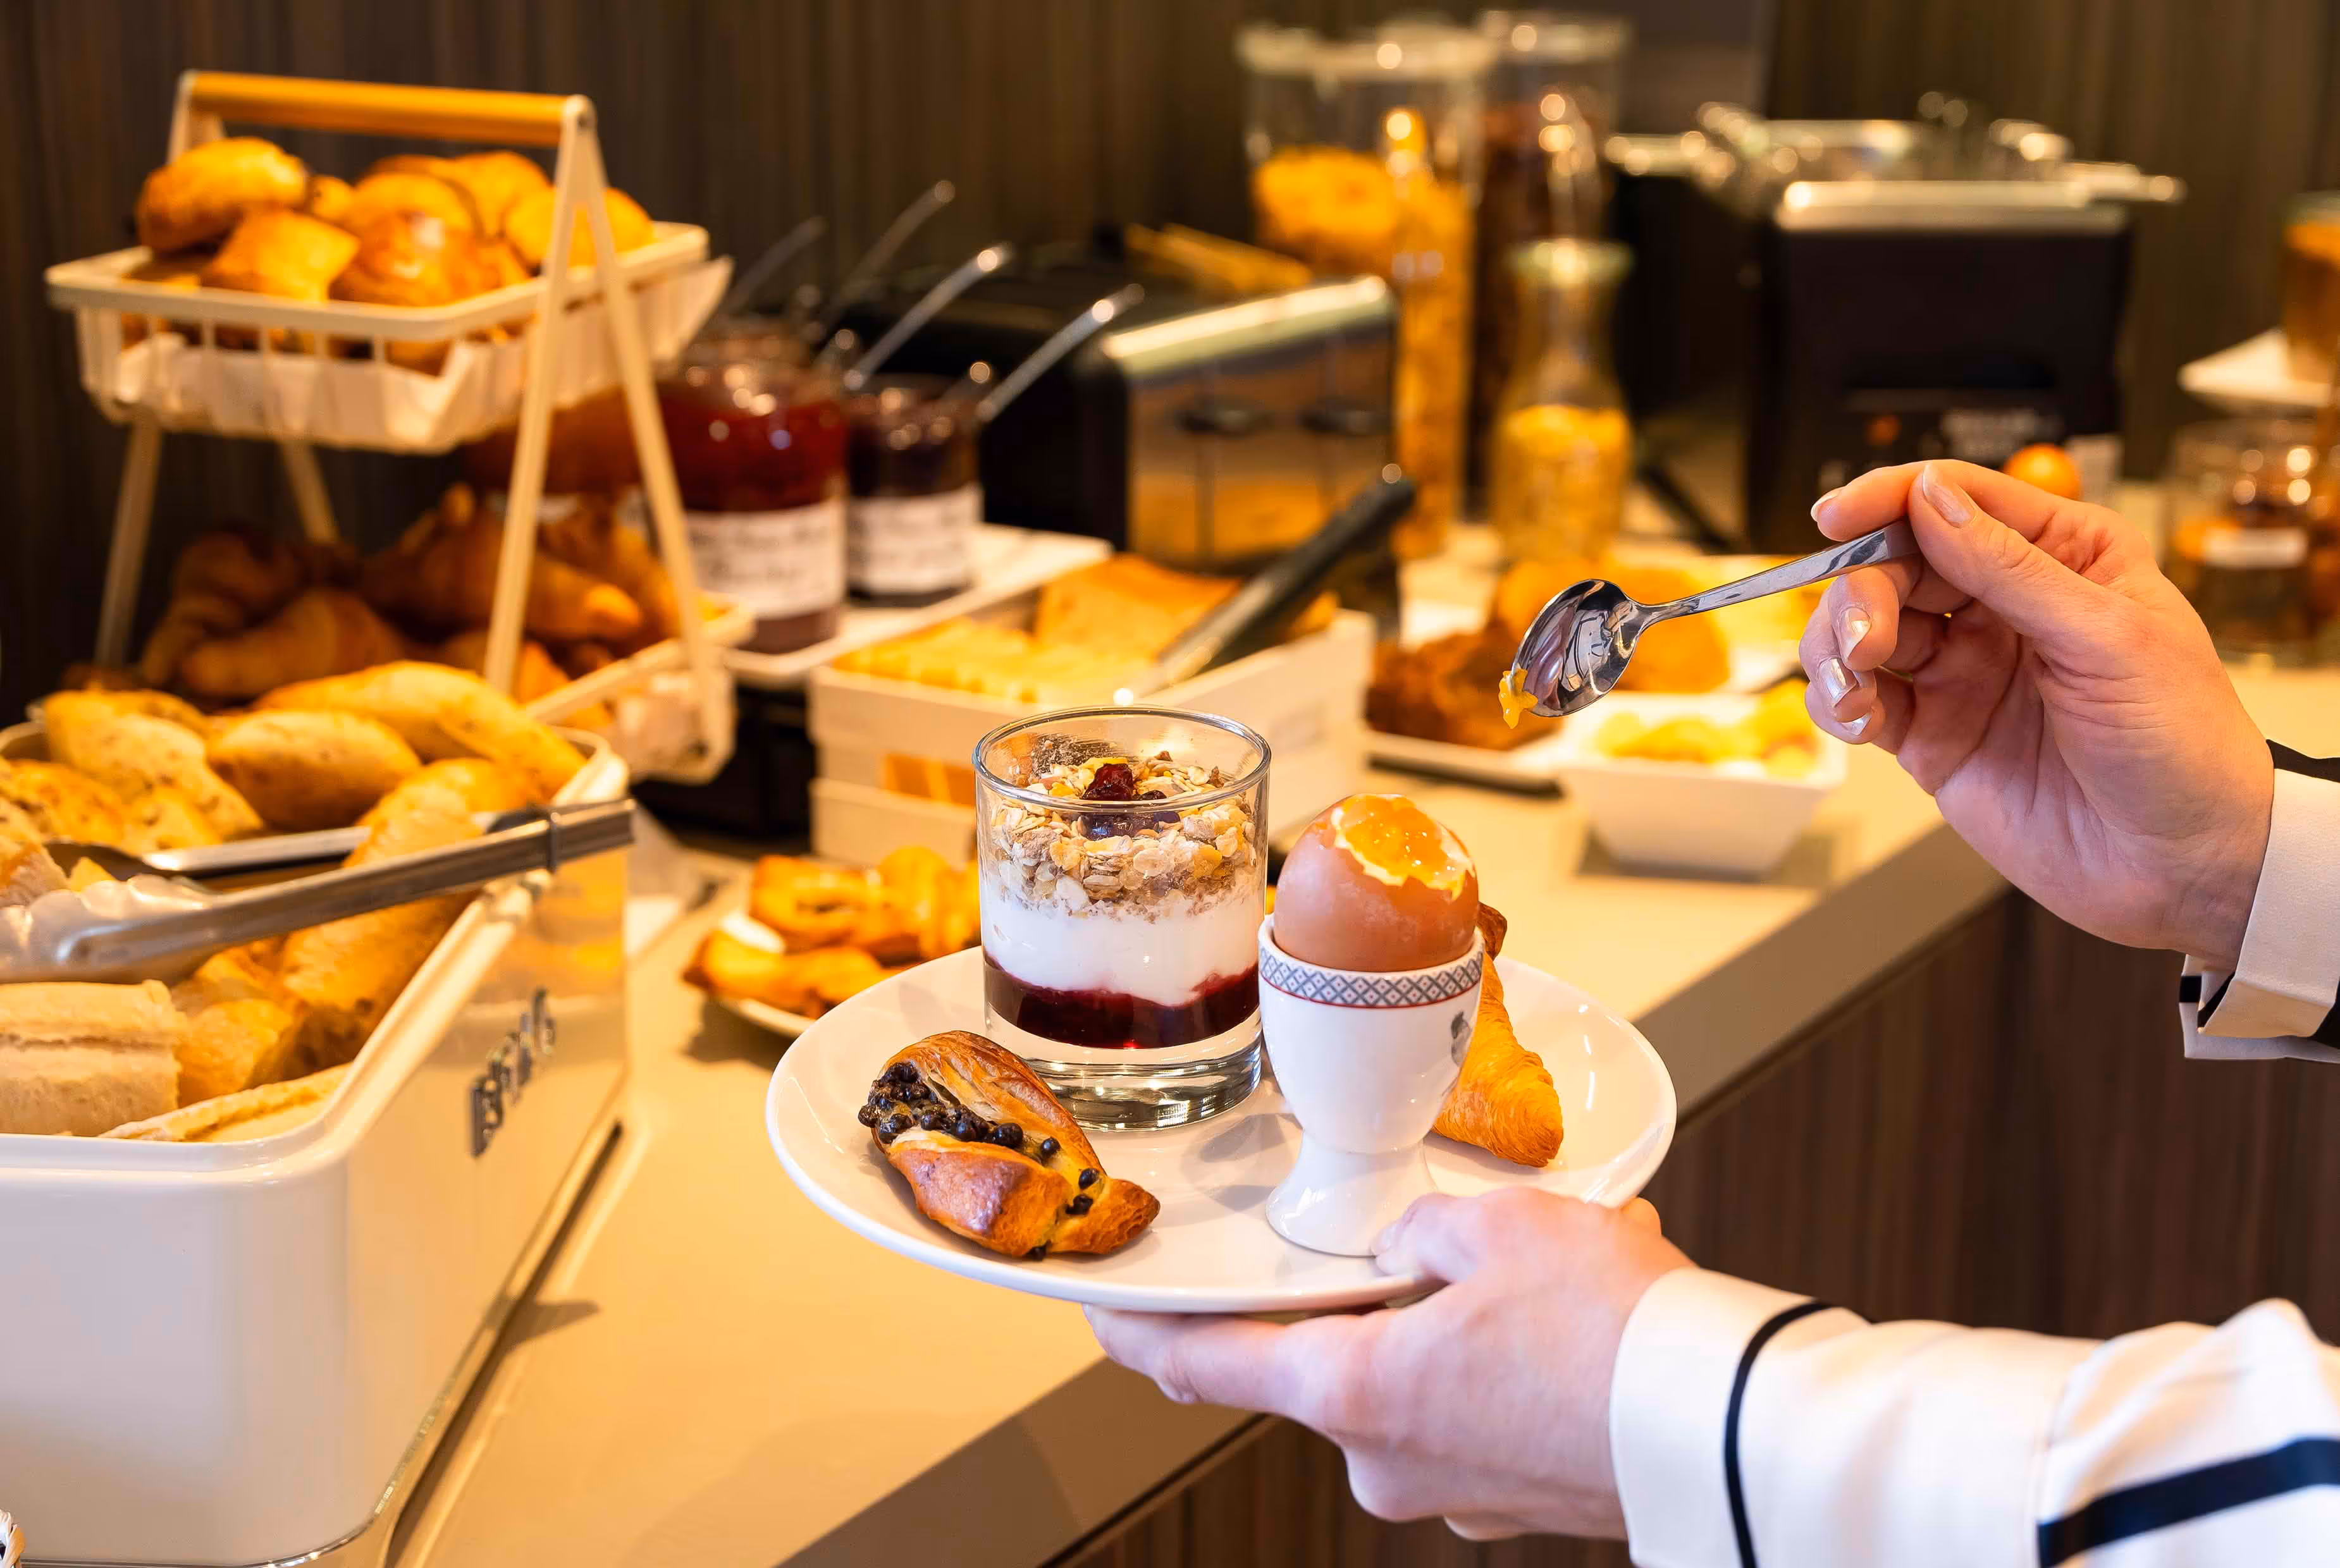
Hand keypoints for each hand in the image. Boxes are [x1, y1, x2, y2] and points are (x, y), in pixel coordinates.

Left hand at [1086, 1190, 1687, 1539]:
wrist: (1727, 1423)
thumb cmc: (1610, 1330)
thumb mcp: (1497, 1226)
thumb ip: (1423, 1228)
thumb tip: (1419, 1246)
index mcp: (1354, 1396)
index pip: (1206, 1366)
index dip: (1143, 1334)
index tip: (1102, 1313)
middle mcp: (1386, 1462)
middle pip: (1332, 1362)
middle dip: (1375, 1295)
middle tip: (1433, 1236)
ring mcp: (1452, 1491)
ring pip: (1418, 1379)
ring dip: (1456, 1320)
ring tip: (1545, 1262)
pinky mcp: (1514, 1498)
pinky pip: (1482, 1407)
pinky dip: (1509, 1357)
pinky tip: (1575, 1311)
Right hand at [1804, 460, 2273, 968]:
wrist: (2183, 865)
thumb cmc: (2180, 743)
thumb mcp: (2106, 637)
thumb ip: (2009, 567)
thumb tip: (1928, 498)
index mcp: (2062, 554)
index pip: (1956, 500)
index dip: (1889, 501)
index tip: (1838, 521)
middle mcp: (2003, 603)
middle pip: (1896, 563)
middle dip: (1862, 592)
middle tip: (1864, 641)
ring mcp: (1962, 670)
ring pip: (1864, 628)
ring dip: (1836, 647)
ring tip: (1853, 685)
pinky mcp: (1932, 733)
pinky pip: (1861, 699)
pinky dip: (1838, 701)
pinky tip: (1855, 715)